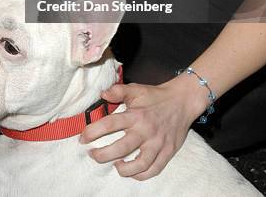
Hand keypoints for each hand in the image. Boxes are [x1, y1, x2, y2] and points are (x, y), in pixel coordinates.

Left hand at [79, 80, 202, 180]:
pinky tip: (132, 171)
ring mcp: (158, 143)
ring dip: (124, 169)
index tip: (82, 138)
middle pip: (121, 148)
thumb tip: (102, 94)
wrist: (182, 101)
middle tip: (93, 155)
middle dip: (103, 155)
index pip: (110, 124)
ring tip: (115, 165)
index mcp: (136, 114)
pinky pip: (154, 170)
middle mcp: (146, 130)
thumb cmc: (156, 95)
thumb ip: (118, 91)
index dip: (93, 132)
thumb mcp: (136, 89)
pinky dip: (141, 175)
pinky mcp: (168, 152)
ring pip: (139, 165)